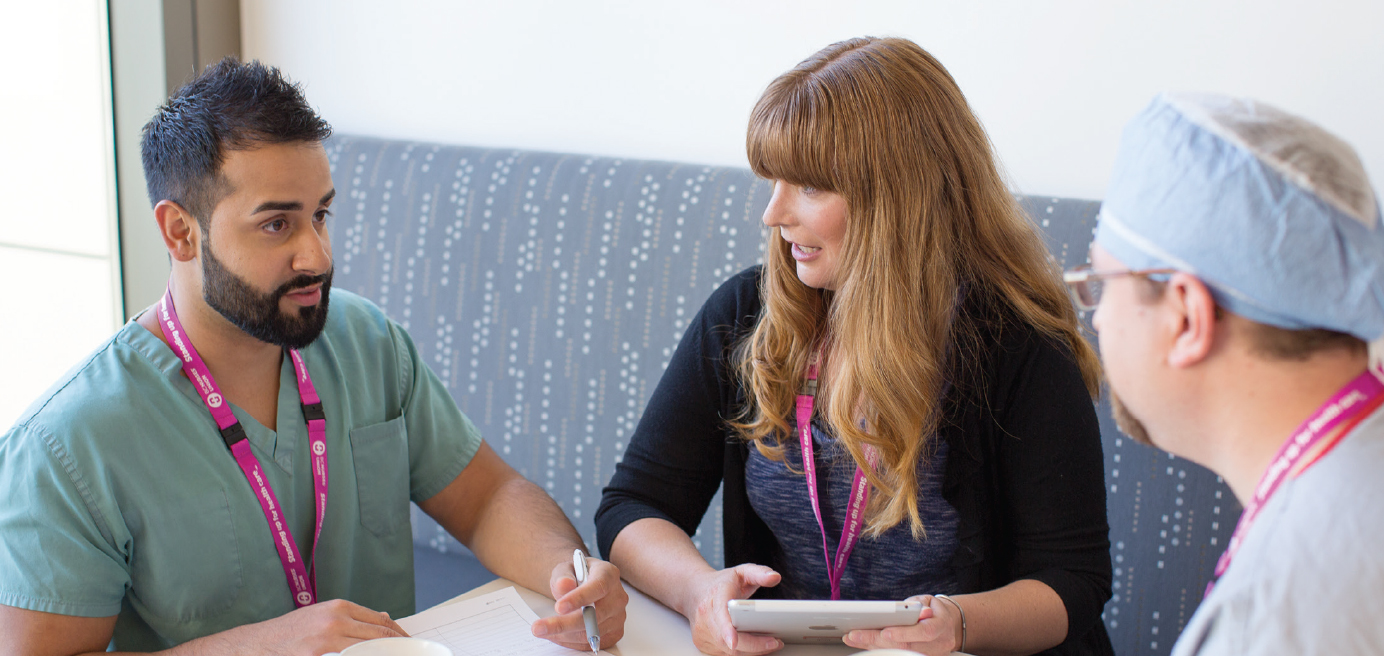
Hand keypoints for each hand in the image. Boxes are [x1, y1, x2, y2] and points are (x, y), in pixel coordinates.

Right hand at [207, 598, 407, 655]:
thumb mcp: (322, 616)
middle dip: (398, 648)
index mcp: (338, 608)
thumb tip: (386, 620)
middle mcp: (335, 622)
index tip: (409, 644)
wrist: (256, 646)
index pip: (382, 622)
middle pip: (380, 637)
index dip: (400, 636)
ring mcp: (326, 643)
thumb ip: (353, 618)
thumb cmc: (289, 633)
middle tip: (409, 655)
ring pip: (369, 651)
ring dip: (384, 655)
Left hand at [531, 555, 628, 649]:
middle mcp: (618, 596)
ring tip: (543, 630)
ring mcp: (618, 616)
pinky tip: (556, 635)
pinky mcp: (614, 633)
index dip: (579, 598)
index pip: (598, 587)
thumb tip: (564, 585)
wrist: (584, 585)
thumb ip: (563, 575)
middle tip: (539, 628)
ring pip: (590, 633)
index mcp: (608, 574)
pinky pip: (591, 643)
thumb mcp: (565, 569)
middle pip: (594, 615)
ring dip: (563, 635)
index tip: (559, 607)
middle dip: (564, 624)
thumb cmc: (576, 576)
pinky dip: (570, 642)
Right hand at [683, 564, 782, 655]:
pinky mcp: (701, 642)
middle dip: (753, 645)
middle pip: (726, 639)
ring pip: (727, 651)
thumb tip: (775, 577)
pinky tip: (754, 646)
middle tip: (774, 643)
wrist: (694, 590)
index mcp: (715, 596)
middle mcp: (704, 615)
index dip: (727, 629)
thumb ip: (759, 573)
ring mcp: (701, 631)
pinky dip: (742, 652)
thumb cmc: (720, 583)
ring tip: (769, 644)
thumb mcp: (742, 572)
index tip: (733, 641)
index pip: (720, 614)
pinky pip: (724, 654)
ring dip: (751, 651)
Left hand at [843, 595, 959, 655]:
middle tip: (855, 635)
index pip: (925, 632)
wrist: (947, 625)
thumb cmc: (934, 610)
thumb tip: (915, 609)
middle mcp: (937, 644)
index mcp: (941, 625)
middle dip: (877, 640)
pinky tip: (864, 643)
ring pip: (900, 653)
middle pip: (906, 646)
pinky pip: (899, 655)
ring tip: (854, 639)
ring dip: (874, 646)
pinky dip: (880, 649)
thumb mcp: (929, 600)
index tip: (885, 632)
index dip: (904, 633)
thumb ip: (919, 604)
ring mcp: (930, 654)